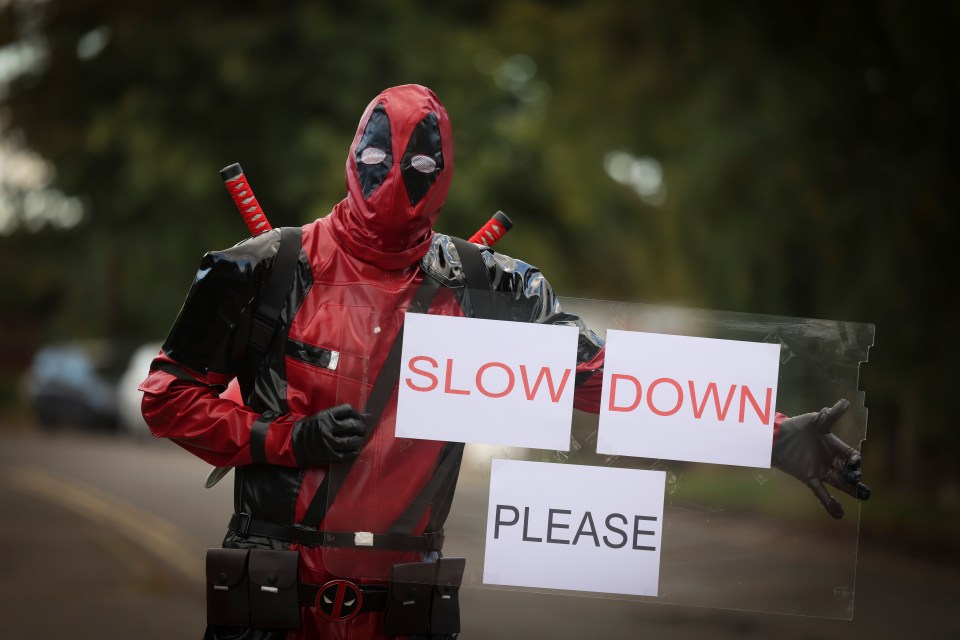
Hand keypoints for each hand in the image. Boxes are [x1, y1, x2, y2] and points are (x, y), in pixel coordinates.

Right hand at [291, 404, 366, 464]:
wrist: (291, 443)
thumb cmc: (307, 428)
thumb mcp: (319, 416)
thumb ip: (336, 416)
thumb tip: (359, 417)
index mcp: (325, 416)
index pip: (348, 410)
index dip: (357, 414)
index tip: (360, 418)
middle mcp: (327, 428)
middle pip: (352, 425)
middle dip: (361, 427)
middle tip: (362, 430)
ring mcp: (328, 443)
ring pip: (351, 441)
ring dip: (359, 440)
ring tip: (359, 440)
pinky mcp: (329, 456)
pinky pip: (347, 455)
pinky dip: (354, 452)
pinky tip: (354, 450)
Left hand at [771, 399, 870, 518]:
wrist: (777, 437)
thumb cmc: (797, 426)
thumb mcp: (815, 420)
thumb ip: (830, 416)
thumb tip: (845, 402)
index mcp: (835, 446)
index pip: (851, 456)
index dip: (854, 461)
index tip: (855, 464)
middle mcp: (831, 460)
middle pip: (848, 473)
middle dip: (857, 480)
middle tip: (866, 490)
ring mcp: (821, 470)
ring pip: (840, 484)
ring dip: (850, 492)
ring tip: (863, 499)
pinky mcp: (809, 478)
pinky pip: (821, 492)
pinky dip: (829, 503)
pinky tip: (838, 514)